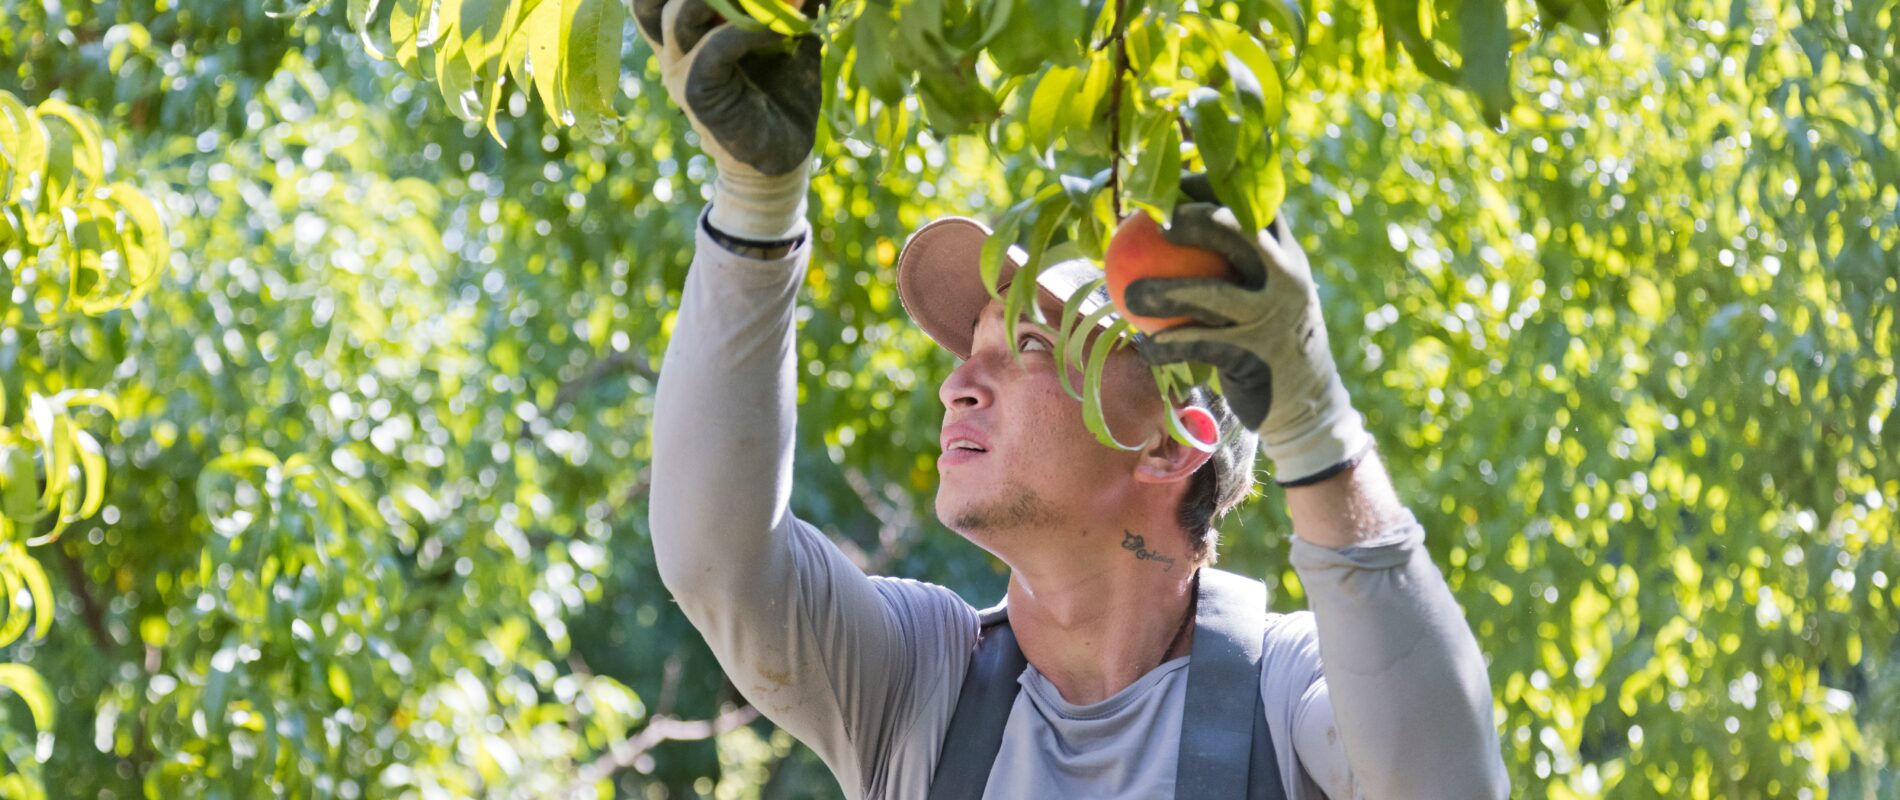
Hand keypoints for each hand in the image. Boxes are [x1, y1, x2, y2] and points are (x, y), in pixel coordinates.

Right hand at [634, 0, 820, 240]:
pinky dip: (751, 30)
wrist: (781, 158)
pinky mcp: (698, 96)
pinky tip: (781, 30)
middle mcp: (672, 50)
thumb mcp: (787, 37)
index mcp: (684, 34)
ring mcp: (679, 72)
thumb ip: (789, 5)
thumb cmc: (783, 95)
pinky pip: (716, 48)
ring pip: (681, 12)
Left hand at [1123, 178, 1371, 484]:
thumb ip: (1233, 266)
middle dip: (1195, 219)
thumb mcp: (1266, 296)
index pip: (1251, 205)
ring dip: (1165, 293)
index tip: (1171, 188)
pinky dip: (1167, 347)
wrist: (1308, 403)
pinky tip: (1141, 345)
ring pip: (1212, 294)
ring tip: (1130, 294)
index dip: (1211, 188)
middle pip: (1239, 232)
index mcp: (1287, 255)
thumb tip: (1169, 232)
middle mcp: (1285, 278)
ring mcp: (1273, 315)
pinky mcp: (1255, 354)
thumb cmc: (1269, 341)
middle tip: (1154, 225)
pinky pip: (1199, 344)